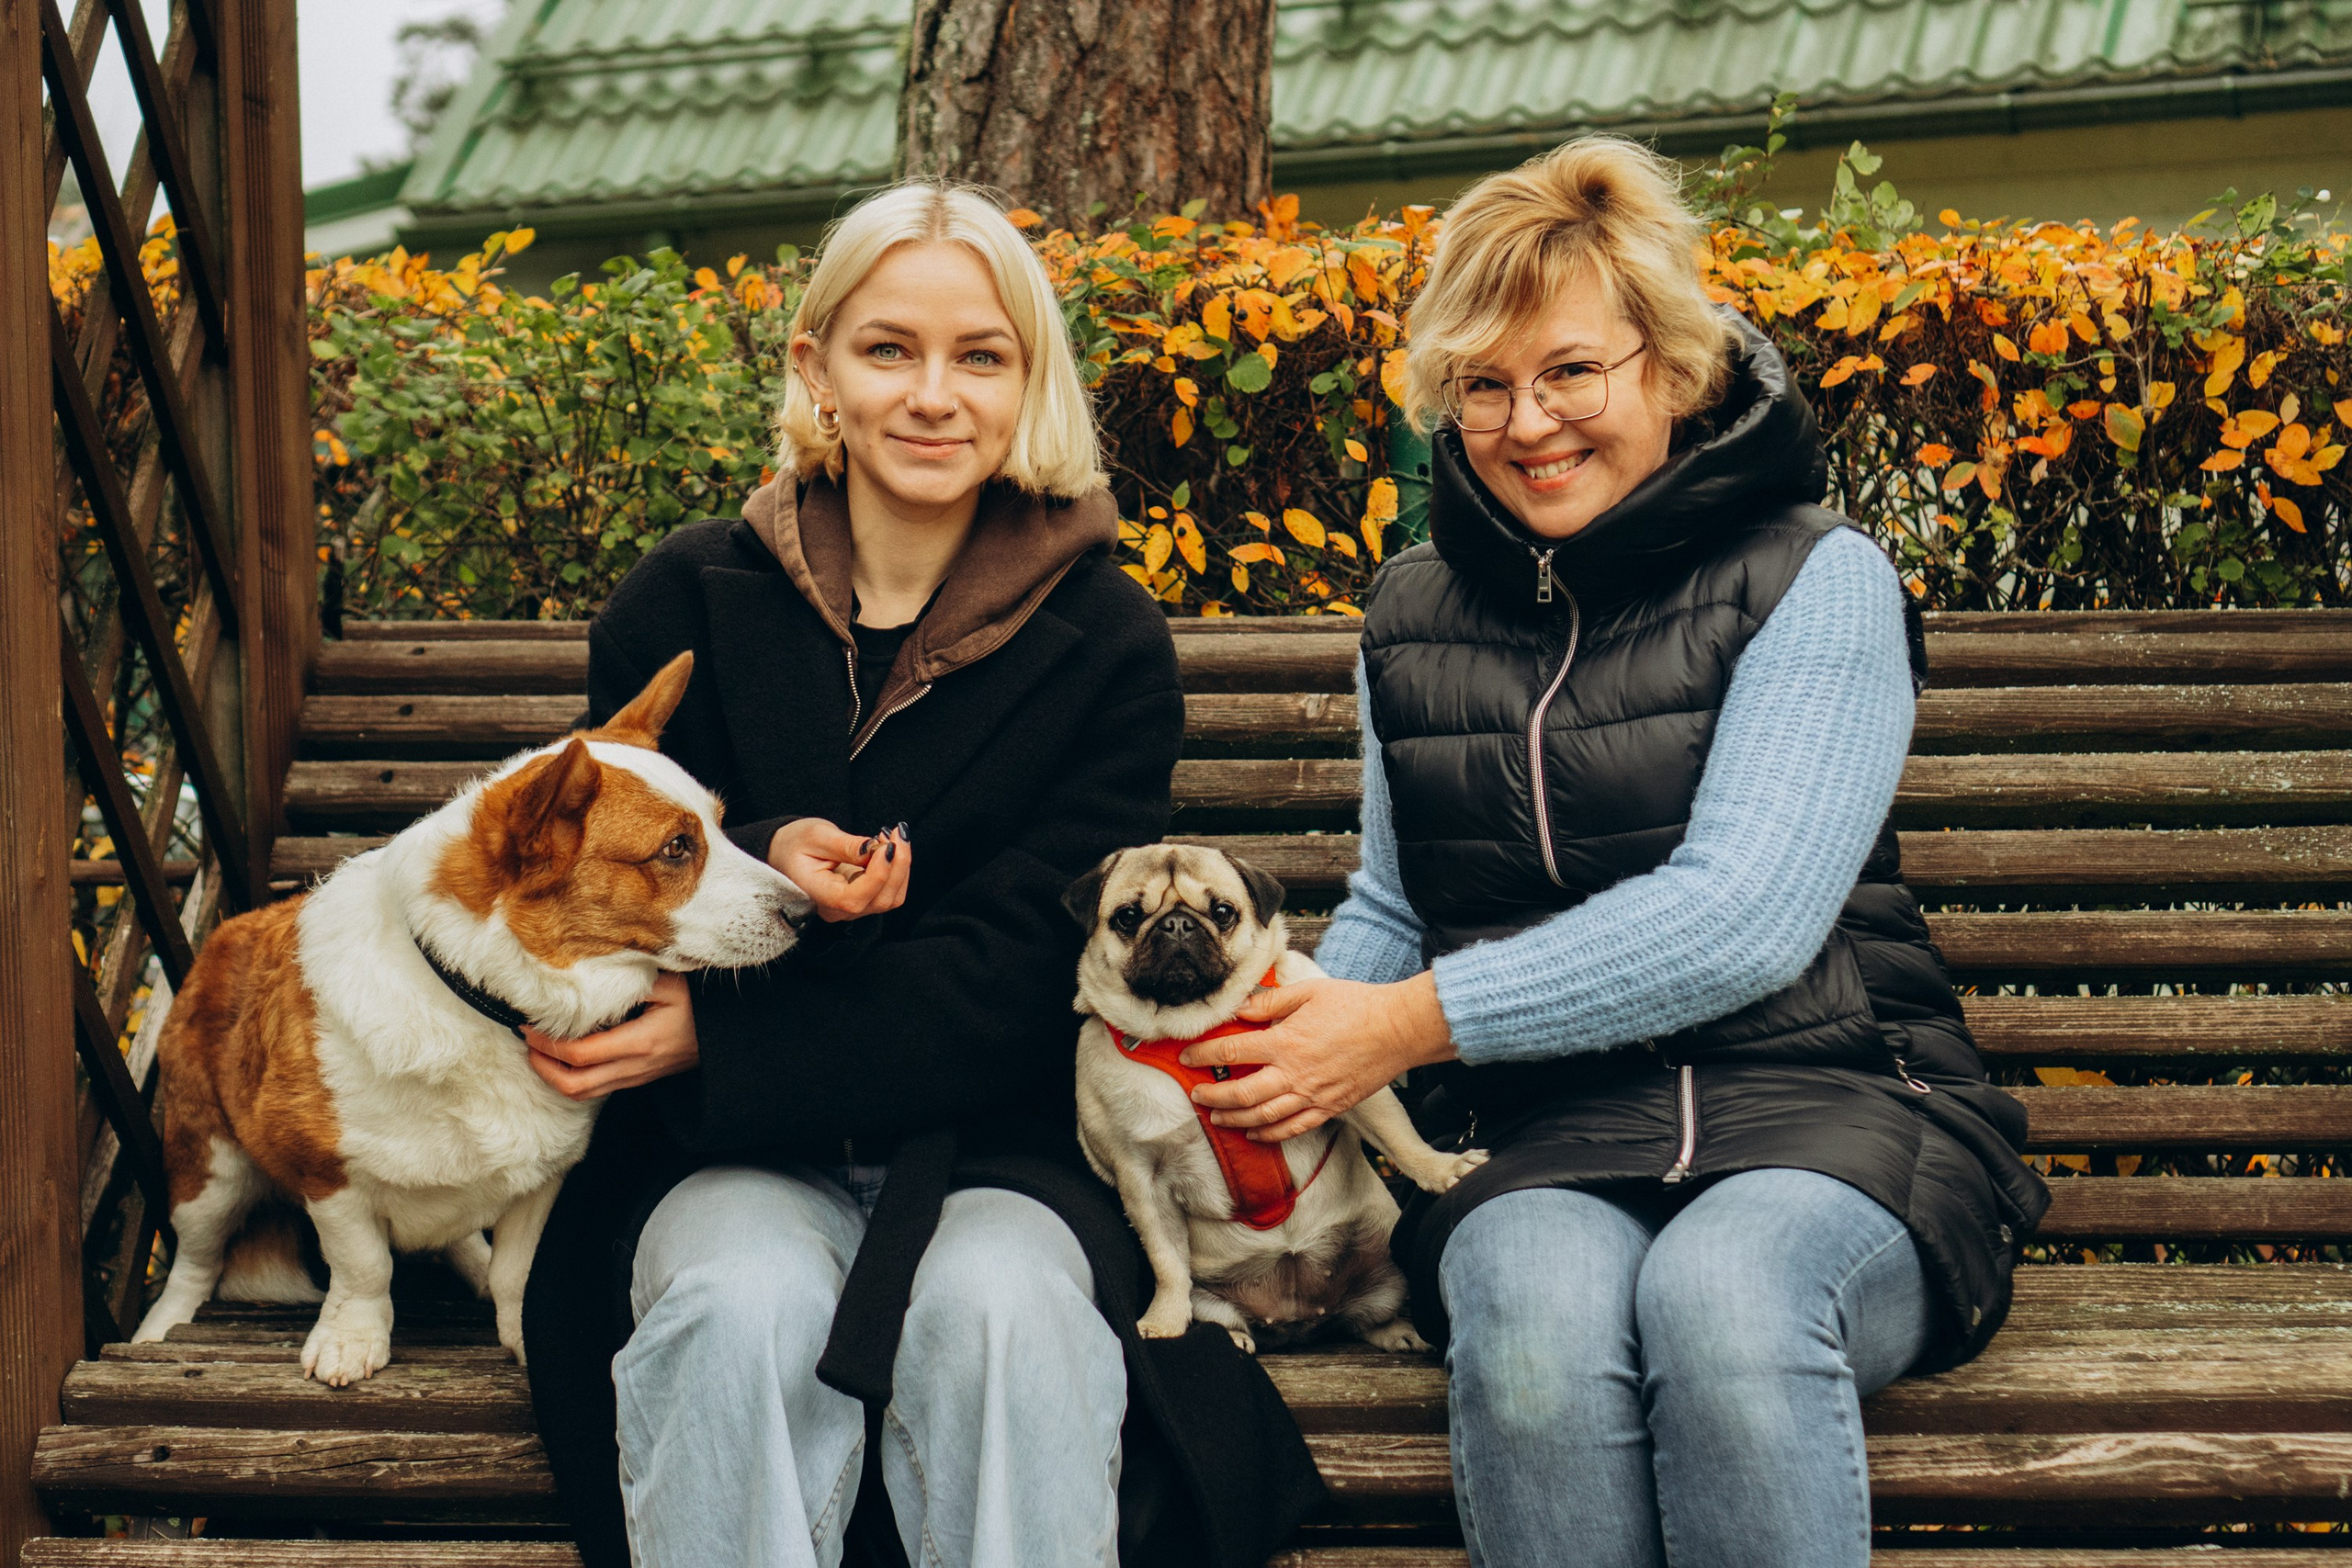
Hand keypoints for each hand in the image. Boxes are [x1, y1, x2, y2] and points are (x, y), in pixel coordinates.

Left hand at [525, 971, 699, 1100]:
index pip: (579, 1054)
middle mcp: (635, 1067)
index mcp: (640, 1043)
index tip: (530, 1025)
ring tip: (540, 1052)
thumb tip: (593, 975)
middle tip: (528, 1042)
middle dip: (543, 1066)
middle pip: (574, 1084)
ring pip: (583, 1092)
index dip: (548, 1043)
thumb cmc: (701, 1007)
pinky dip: (574, 1077)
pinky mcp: (638, 1079)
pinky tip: (567, 1056)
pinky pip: (597, 1088)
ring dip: (555, 1076)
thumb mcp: (672, 984)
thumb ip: (633, 981)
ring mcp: (636, 1078)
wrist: (728, 1037)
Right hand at [767, 818, 911, 922]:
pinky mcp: (863, 900)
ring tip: (894, 836)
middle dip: (897, 865)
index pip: (854, 899)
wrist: (787, 851)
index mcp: (818, 896)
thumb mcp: (816, 836)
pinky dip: (897, 870)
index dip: (877, 875)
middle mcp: (836, 910)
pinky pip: (890, 892)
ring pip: (890, 898)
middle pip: (880, 900)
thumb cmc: (795, 843)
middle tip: (896, 832)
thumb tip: (874, 849)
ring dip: (901, 867)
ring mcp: (851, 909)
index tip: (885, 845)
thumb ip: (845, 846)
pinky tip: (890, 848)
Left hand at [1180, 971, 1455, 1142]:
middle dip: (1212, 1097)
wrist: (1398, 1029)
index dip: (1203, 1055)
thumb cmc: (1356, 1005)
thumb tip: (1238, 1010)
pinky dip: (1269, 1135)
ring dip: (1234, 1120)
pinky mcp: (1329, 1107)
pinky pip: (1292, 1128)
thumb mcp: (1308, 992)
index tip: (1186, 1056)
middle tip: (1196, 1094)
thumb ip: (1269, 1002)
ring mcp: (1312, 1095)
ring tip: (1216, 1118)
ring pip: (1263, 1117)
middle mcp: (1294, 1073)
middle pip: (1240, 1094)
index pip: (1231, 1052)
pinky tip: (1254, 1133)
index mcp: (1285, 1041)